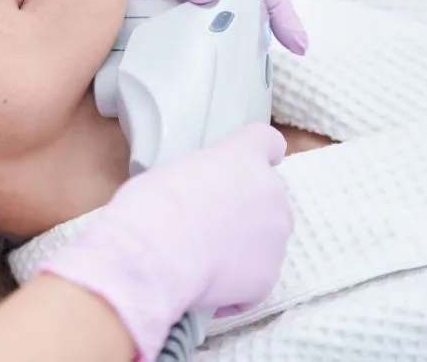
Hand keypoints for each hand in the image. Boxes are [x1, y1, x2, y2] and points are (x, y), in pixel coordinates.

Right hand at [37, 123, 291, 360]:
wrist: (153, 257)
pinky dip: (235, 284)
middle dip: (245, 209)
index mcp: (244, 156)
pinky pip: (255, 279)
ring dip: (243, 247)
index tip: (246, 169)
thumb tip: (201, 198)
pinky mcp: (267, 278)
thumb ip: (202, 178)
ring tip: (201, 259)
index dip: (259, 156)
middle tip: (207, 224)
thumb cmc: (151, 208)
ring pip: (265, 239)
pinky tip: (204, 284)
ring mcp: (275, 237)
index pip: (268, 142)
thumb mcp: (173, 172)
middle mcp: (270, 191)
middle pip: (267, 196)